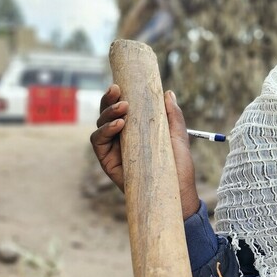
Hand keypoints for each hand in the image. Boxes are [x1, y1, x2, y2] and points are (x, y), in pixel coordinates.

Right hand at [89, 84, 201, 217]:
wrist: (177, 192)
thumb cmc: (178, 166)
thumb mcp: (178, 136)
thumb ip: (172, 116)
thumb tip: (168, 93)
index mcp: (136, 130)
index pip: (122, 109)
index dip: (118, 96)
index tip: (121, 84)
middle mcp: (121, 138)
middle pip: (106, 114)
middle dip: (108, 100)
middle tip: (117, 90)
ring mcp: (113, 150)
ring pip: (99, 126)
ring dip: (107, 114)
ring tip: (123, 109)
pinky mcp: (108, 162)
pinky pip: (98, 143)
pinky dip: (105, 131)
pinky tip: (118, 125)